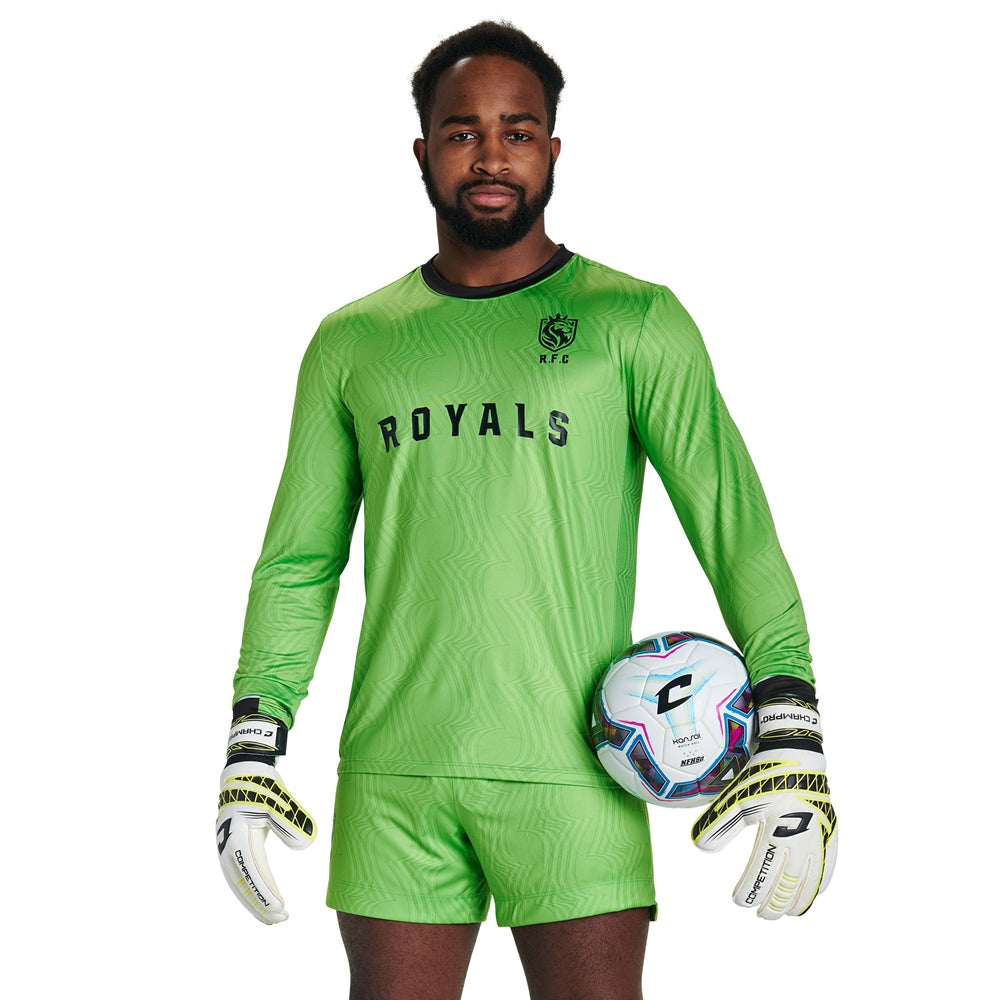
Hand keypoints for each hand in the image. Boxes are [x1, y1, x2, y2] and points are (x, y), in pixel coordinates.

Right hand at [216, 760, 315, 923]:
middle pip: (242, 882)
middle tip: (280, 919)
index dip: (265, 892)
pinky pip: (237, 874)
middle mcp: (227, 844)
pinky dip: (247, 890)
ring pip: (237, 882)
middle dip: (259, 903)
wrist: (244, 771)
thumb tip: (307, 846)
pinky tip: (261, 900)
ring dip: (252, 901)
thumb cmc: (263, 785)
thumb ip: (291, 822)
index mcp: (238, 835)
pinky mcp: (231, 846)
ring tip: (271, 918)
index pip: (252, 871)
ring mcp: (226, 846)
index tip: (280, 907)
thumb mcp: (279, 801)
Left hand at [691, 699, 837, 918]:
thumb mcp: (736, 798)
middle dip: (775, 902)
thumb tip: (700, 848)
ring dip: (798, 899)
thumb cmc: (763, 775)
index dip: (751, 890)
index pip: (763, 872)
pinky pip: (829, 864)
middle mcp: (803, 838)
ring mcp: (820, 837)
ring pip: (811, 879)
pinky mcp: (830, 831)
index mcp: (778, 831)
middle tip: (762, 916)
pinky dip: (820, 883)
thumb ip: (719, 825)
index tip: (739, 901)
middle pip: (789, 883)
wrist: (797, 753)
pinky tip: (813, 894)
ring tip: (786, 913)